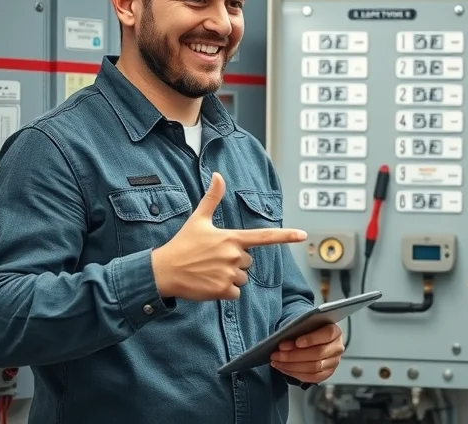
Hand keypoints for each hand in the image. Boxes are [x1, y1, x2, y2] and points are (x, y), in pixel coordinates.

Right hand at [150, 172, 306, 300]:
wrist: (164, 270)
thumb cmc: (183, 244)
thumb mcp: (198, 219)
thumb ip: (212, 198)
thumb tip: (218, 175)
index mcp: (232, 237)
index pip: (265, 236)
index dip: (286, 236)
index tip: (303, 235)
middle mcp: (234, 255)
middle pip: (248, 262)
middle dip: (234, 262)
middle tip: (212, 259)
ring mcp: (229, 274)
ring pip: (242, 278)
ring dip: (230, 278)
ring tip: (209, 271)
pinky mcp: (224, 291)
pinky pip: (236, 293)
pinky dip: (225, 292)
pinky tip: (209, 284)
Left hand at [269, 323, 343, 383]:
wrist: (314, 339)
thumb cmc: (308, 330)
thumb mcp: (305, 325)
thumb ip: (298, 329)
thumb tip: (284, 342)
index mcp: (335, 331)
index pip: (328, 334)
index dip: (312, 339)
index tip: (297, 342)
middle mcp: (337, 348)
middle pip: (318, 353)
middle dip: (294, 355)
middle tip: (277, 354)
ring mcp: (333, 362)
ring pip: (314, 367)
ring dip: (291, 366)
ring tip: (276, 361)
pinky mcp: (326, 373)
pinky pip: (312, 378)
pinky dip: (295, 374)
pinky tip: (283, 368)